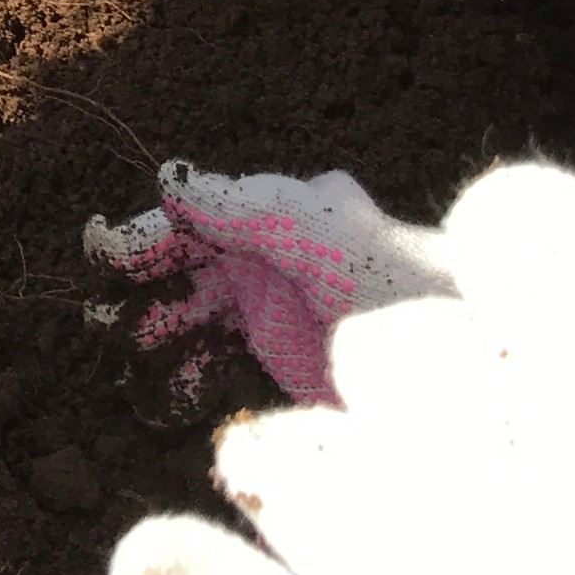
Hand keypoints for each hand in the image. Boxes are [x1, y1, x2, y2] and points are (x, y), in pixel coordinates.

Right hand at [87, 163, 455, 406]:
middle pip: (191, 263)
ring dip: (162, 333)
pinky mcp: (293, 366)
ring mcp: (284, 311)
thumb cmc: (410, 290)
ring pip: (201, 314)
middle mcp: (280, 253)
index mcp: (287, 211)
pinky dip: (192, 374)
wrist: (475, 369)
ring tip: (124, 361)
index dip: (148, 232)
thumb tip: (170, 177)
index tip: (100, 253)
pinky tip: (169, 397)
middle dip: (146, 287)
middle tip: (101, 321)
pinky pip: (225, 361)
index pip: (198, 214)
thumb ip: (254, 208)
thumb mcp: (328, 238)